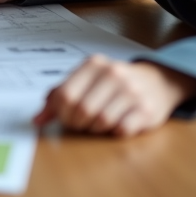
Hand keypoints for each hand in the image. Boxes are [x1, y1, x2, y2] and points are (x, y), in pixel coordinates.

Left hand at [32, 56, 195, 136]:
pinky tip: (116, 124)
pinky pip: (121, 130)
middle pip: (82, 110)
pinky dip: (114, 132)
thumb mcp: (87, 79)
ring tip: (98, 123)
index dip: (59, 112)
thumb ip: (61, 95)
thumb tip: (38, 119)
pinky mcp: (147, 110)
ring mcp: (132, 92)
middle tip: (80, 124)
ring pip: (101, 121)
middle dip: (76, 123)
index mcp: (94, 64)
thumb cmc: (114, 83)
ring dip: (95, 129)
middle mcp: (114, 74)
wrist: (157, 81)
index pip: (66, 94)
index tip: (62, 118)